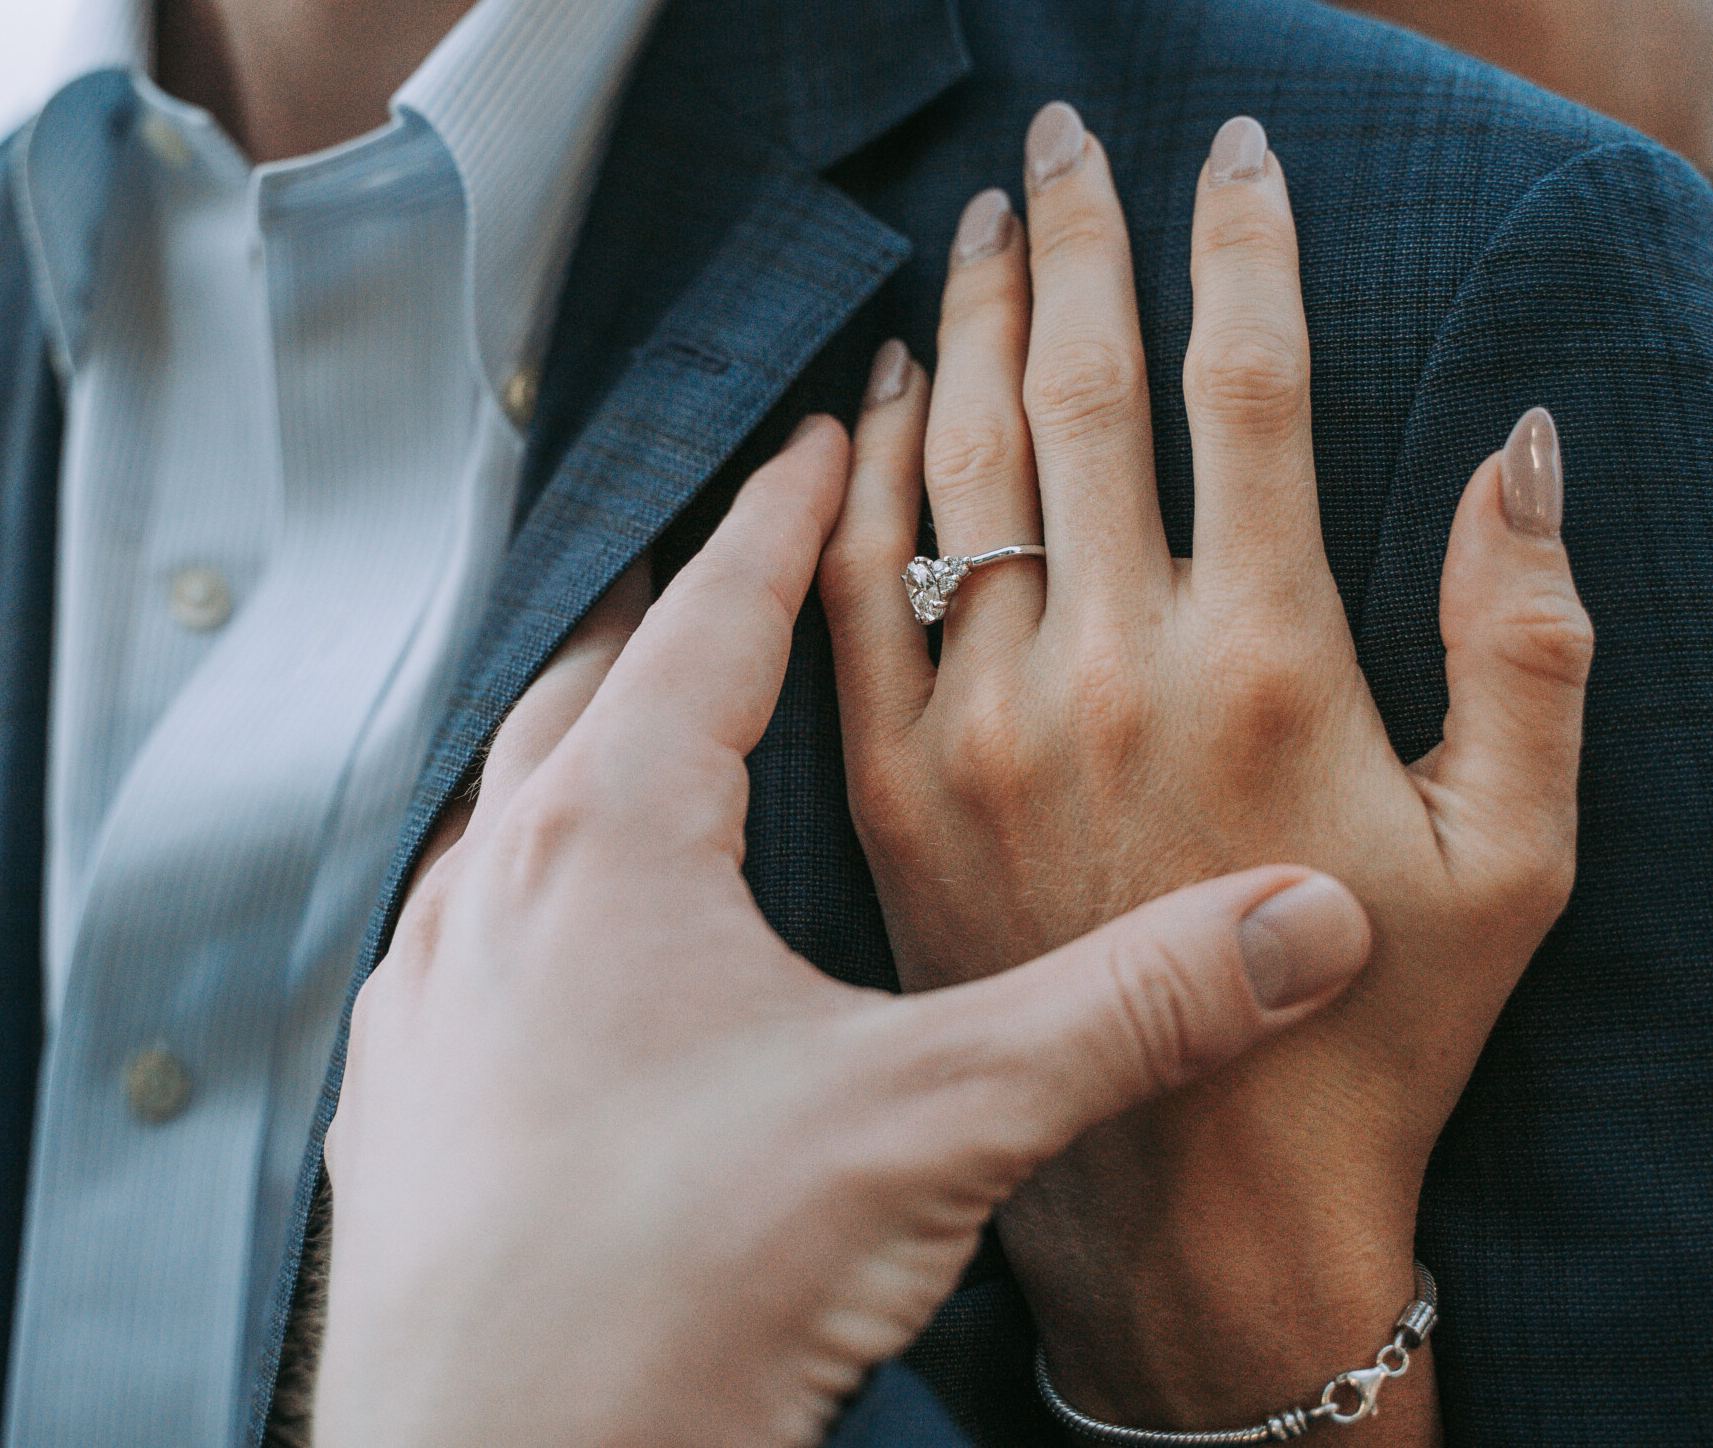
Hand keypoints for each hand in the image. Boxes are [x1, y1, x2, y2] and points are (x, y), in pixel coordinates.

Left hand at [311, 418, 1373, 1447]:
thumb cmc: (689, 1284)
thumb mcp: (937, 1129)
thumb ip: (1130, 1009)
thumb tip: (1314, 922)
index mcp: (612, 835)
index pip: (711, 614)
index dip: (781, 512)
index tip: (825, 427)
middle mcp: (493, 880)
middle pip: (586, 677)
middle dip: (671, 596)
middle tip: (733, 537)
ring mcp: (427, 986)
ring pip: (506, 797)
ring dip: (581, 726)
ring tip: (639, 703)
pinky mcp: (399, 1088)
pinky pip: (459, 915)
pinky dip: (522, 864)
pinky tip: (557, 922)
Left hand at [817, 108, 1591, 1432]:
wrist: (1183, 1225)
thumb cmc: (1361, 1059)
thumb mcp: (1498, 872)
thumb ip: (1529, 644)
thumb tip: (1521, 457)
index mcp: (1250, 669)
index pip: (1233, 392)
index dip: (1227, 248)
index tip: (1216, 146)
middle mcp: (1090, 677)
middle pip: (1071, 400)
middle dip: (1071, 248)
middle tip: (1059, 140)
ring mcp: (974, 734)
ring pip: (947, 474)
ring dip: (966, 333)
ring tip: (978, 232)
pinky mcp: (887, 801)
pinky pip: (846, 596)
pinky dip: (854, 482)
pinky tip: (873, 400)